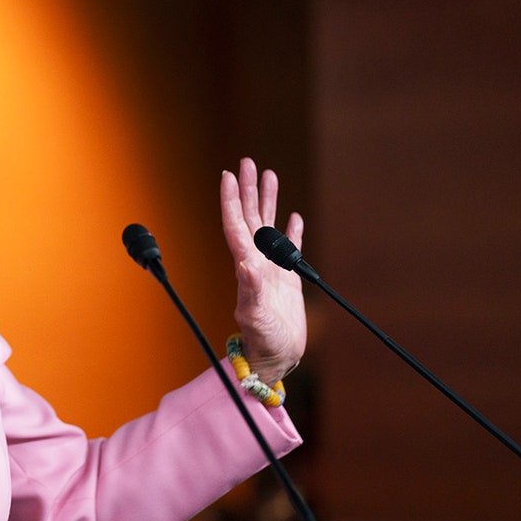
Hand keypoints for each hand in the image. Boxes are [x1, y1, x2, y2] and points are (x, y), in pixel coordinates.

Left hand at [219, 158, 305, 383]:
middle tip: (247, 162)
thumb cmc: (263, 341)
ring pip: (268, 226)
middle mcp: (255, 262)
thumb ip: (249, 290)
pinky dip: (290, 229)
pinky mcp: (286, 279)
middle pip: (250, 217)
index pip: (235, 225)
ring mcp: (271, 268)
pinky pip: (289, 247)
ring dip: (267, 201)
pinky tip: (292, 216)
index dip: (231, 200)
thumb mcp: (254, 315)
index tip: (228, 175)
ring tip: (268, 175)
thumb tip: (245, 264)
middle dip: (248, 190)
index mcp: (246, 266)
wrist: (276, 357)